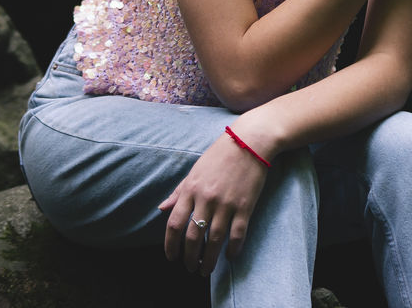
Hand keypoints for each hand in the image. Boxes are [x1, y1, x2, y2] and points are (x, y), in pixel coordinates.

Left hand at [157, 131, 269, 275]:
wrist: (249, 142)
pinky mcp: (245, 206)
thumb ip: (178, 192)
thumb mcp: (194, 171)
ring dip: (208, 259)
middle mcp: (206, 198)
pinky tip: (230, 257)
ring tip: (205, 270)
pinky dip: (233, 250)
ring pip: (214, 240)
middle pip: (193, 236)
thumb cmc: (219, 155)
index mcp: (191, 189)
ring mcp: (226, 204)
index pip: (175, 223)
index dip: (170, 244)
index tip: (171, 257)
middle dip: (189, 257)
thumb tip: (162, 209)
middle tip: (189, 268)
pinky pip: (237, 234)